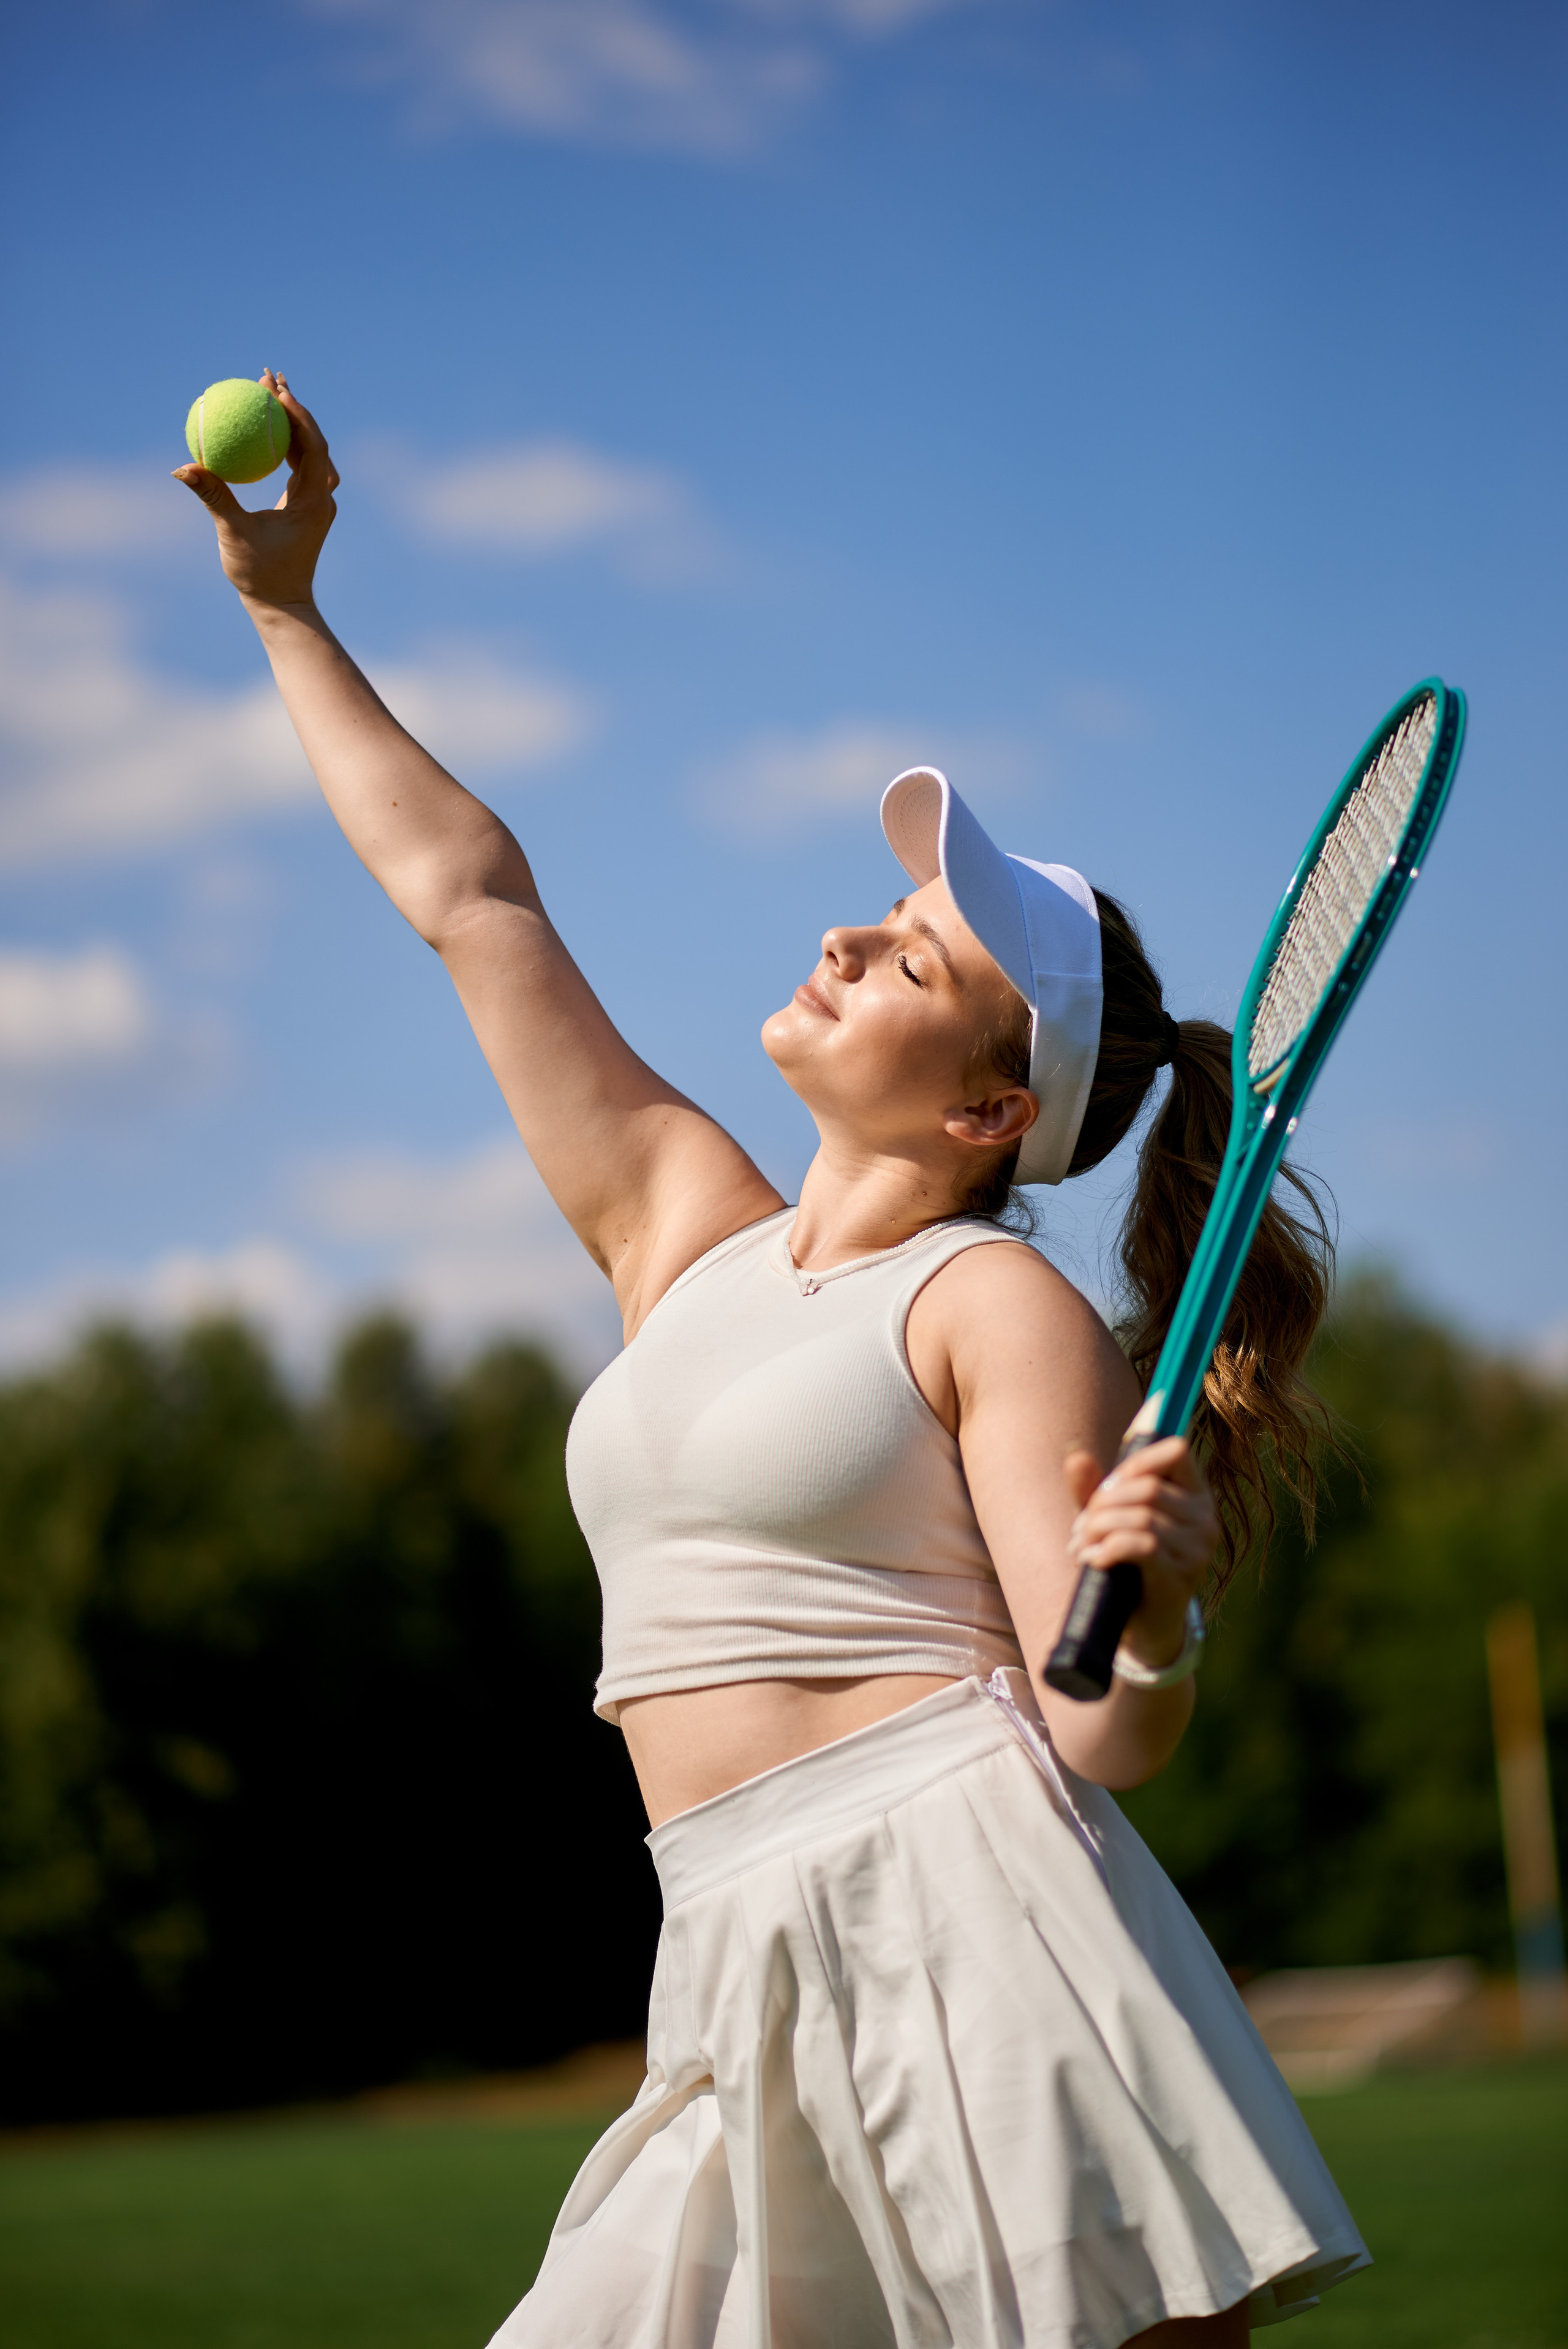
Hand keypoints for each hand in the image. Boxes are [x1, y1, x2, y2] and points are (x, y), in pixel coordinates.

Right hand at [172, 370, 338, 607]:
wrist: (283, 605)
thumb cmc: (261, 575)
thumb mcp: (233, 534)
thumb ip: (213, 497)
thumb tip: (182, 467)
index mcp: (313, 500)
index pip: (312, 444)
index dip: (296, 413)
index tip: (275, 388)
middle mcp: (320, 497)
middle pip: (312, 440)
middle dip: (292, 407)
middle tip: (268, 378)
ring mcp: (315, 501)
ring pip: (308, 450)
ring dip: (289, 422)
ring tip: (267, 392)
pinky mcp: (305, 506)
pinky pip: (297, 465)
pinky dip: (283, 444)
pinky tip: (263, 430)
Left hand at [1063, 1437, 1217, 1672]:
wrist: (1144, 1627)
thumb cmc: (1129, 1565)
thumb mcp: (1109, 1521)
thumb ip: (1094, 1490)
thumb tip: (1075, 1456)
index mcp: (1195, 1496)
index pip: (1177, 1450)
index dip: (1135, 1461)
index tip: (1106, 1487)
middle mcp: (1205, 1519)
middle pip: (1147, 1487)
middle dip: (1102, 1502)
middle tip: (1081, 1527)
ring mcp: (1197, 1550)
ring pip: (1141, 1517)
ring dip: (1098, 1528)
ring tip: (1081, 1546)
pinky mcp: (1181, 1577)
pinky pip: (1142, 1547)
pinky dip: (1108, 1549)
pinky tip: (1092, 1559)